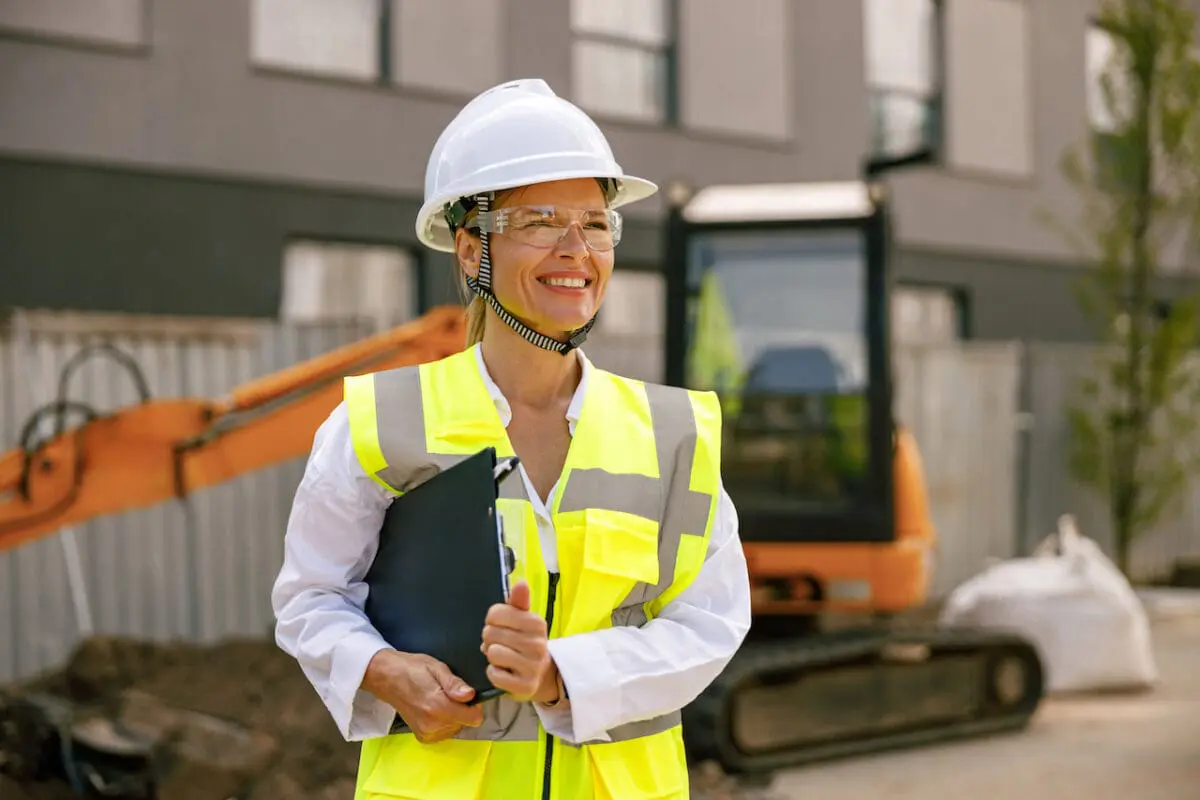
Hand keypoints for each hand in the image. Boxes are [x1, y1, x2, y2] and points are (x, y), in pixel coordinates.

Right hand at [361, 649, 482, 742]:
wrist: (387, 678)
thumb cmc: (412, 668)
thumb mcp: (436, 667)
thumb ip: (454, 683)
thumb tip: (470, 695)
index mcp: (438, 706)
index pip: (473, 718)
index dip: (475, 706)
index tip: (466, 695)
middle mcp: (432, 724)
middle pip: (465, 723)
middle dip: (462, 710)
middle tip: (448, 693)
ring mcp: (426, 732)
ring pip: (456, 729)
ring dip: (453, 717)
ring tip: (439, 700)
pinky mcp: (422, 737)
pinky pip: (444, 733)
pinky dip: (444, 723)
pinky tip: (434, 710)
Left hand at [481, 580, 558, 703]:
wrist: (541, 674)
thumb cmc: (526, 642)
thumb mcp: (524, 620)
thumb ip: (518, 602)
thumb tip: (521, 583)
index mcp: (537, 623)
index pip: (495, 613)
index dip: (492, 620)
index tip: (500, 626)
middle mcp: (537, 644)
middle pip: (490, 633)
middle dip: (490, 639)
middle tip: (501, 644)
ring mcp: (532, 666)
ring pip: (492, 653)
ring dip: (492, 656)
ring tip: (503, 657)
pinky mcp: (525, 685)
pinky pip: (494, 674)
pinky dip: (494, 673)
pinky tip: (504, 671)